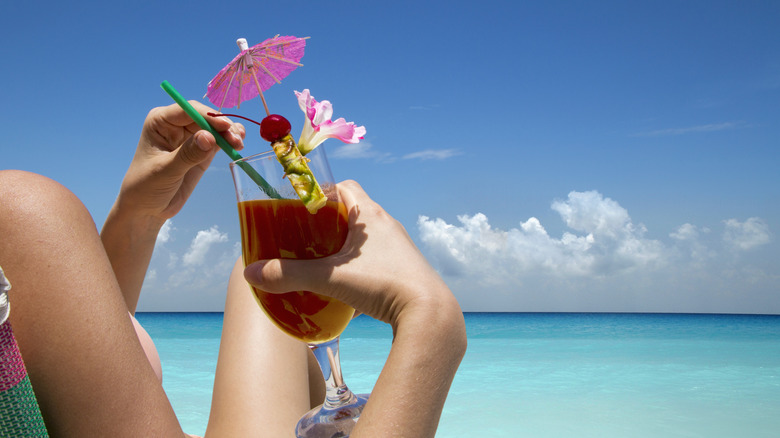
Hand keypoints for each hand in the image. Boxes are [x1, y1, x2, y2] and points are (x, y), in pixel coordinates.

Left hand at [115, 101, 245, 222]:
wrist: (146, 208)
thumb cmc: (146, 187)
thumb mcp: (166, 171)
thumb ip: (188, 154)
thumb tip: (209, 137)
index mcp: (160, 121)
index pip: (188, 110)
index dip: (209, 116)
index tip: (225, 126)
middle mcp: (176, 124)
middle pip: (205, 117)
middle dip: (223, 126)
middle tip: (237, 140)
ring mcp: (189, 137)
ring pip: (214, 128)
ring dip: (229, 133)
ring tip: (239, 144)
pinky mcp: (201, 150)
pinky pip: (218, 140)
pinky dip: (229, 141)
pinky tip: (238, 145)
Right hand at [243, 180, 465, 436]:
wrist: (428, 313)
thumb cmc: (383, 285)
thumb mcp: (331, 279)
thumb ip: (290, 276)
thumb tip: (251, 273)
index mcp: (370, 215)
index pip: (346, 186)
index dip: (322, 191)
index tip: (302, 207)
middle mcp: (387, 225)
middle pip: (353, 211)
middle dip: (328, 221)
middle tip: (306, 236)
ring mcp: (399, 247)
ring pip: (366, 237)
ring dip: (345, 244)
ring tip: (322, 261)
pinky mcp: (405, 268)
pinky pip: (378, 257)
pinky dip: (360, 263)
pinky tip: (347, 284)